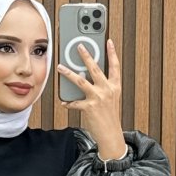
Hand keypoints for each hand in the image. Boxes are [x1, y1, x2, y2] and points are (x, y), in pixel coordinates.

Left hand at [56, 36, 125, 158]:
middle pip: (95, 68)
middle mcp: (107, 90)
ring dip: (68, 73)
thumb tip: (86, 76)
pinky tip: (63, 101)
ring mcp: (98, 98)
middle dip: (86, 55)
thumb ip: (102, 86)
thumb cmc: (109, 117)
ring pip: (80, 81)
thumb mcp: (111, 99)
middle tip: (79, 46)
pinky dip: (68, 102)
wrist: (110, 134)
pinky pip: (74, 102)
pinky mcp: (89, 107)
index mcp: (115, 87)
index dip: (112, 53)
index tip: (108, 41)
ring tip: (60, 66)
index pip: (115, 66)